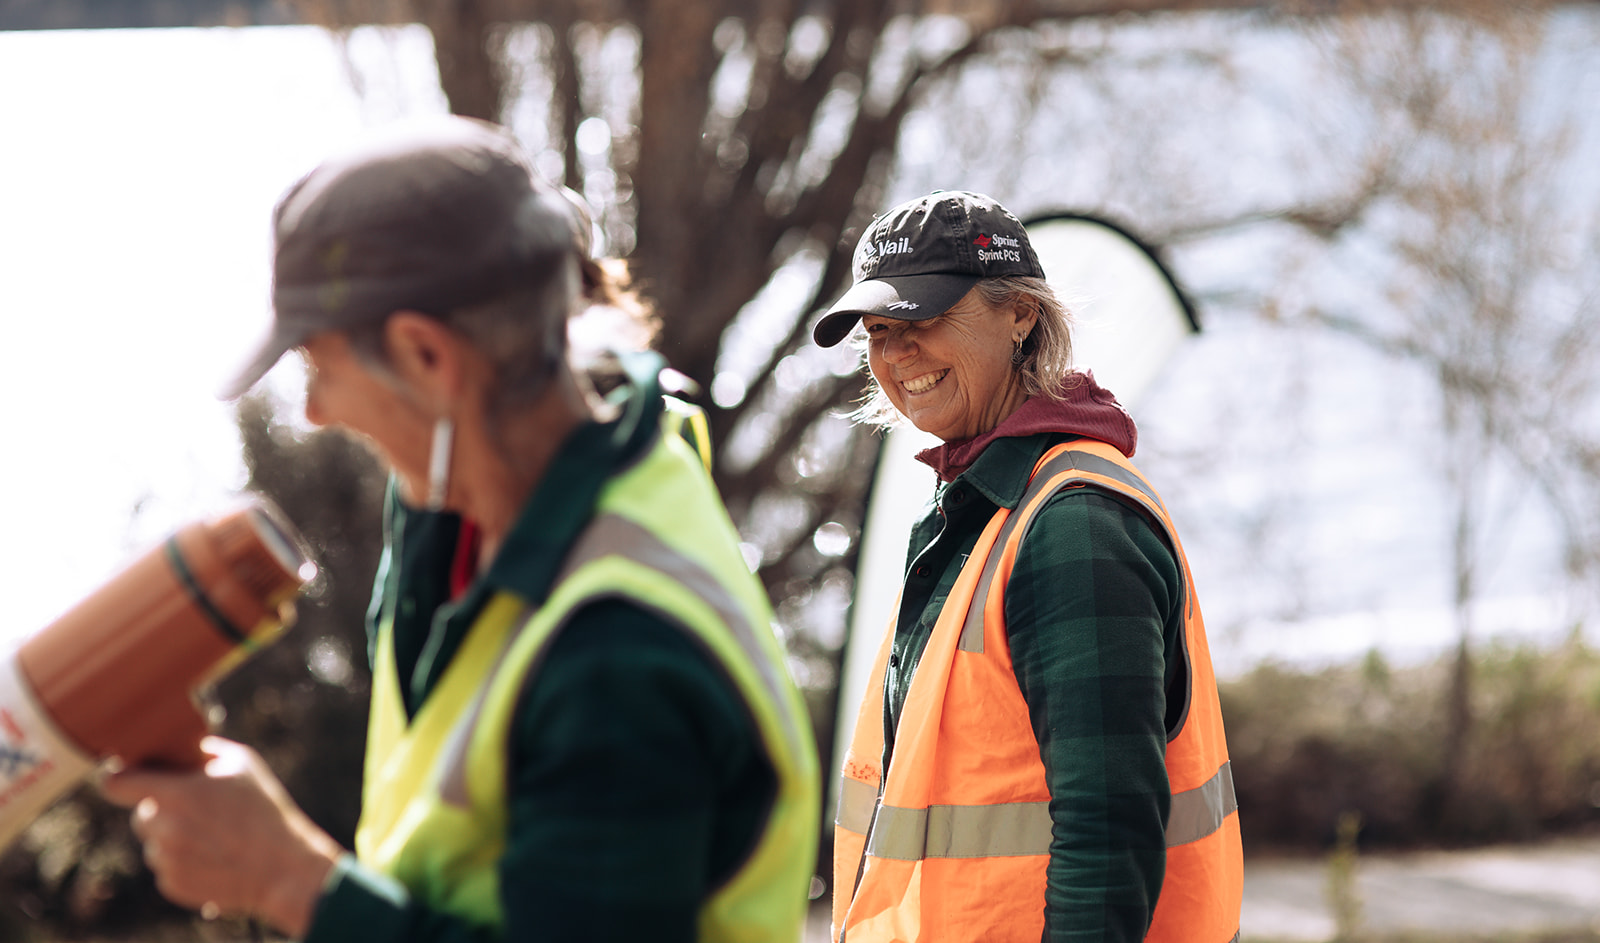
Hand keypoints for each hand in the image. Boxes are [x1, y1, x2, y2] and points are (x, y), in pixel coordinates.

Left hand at [99, 736, 343, 936]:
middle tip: (197, 811)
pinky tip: (213, 856)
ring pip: (153, 843)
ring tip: (212, 837)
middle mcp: (165, 829)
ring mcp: (166, 860)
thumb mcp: (243, 765)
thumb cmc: (265, 811)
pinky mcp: (172, 885)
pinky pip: (165, 867)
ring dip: (172, 837)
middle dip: (162, 810)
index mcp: (177, 794)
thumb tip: (181, 746)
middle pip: (141, 815)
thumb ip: (204, 751)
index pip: (116, 783)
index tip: (120, 776)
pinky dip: (183, 861)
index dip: (116, 777)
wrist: (281, 868)